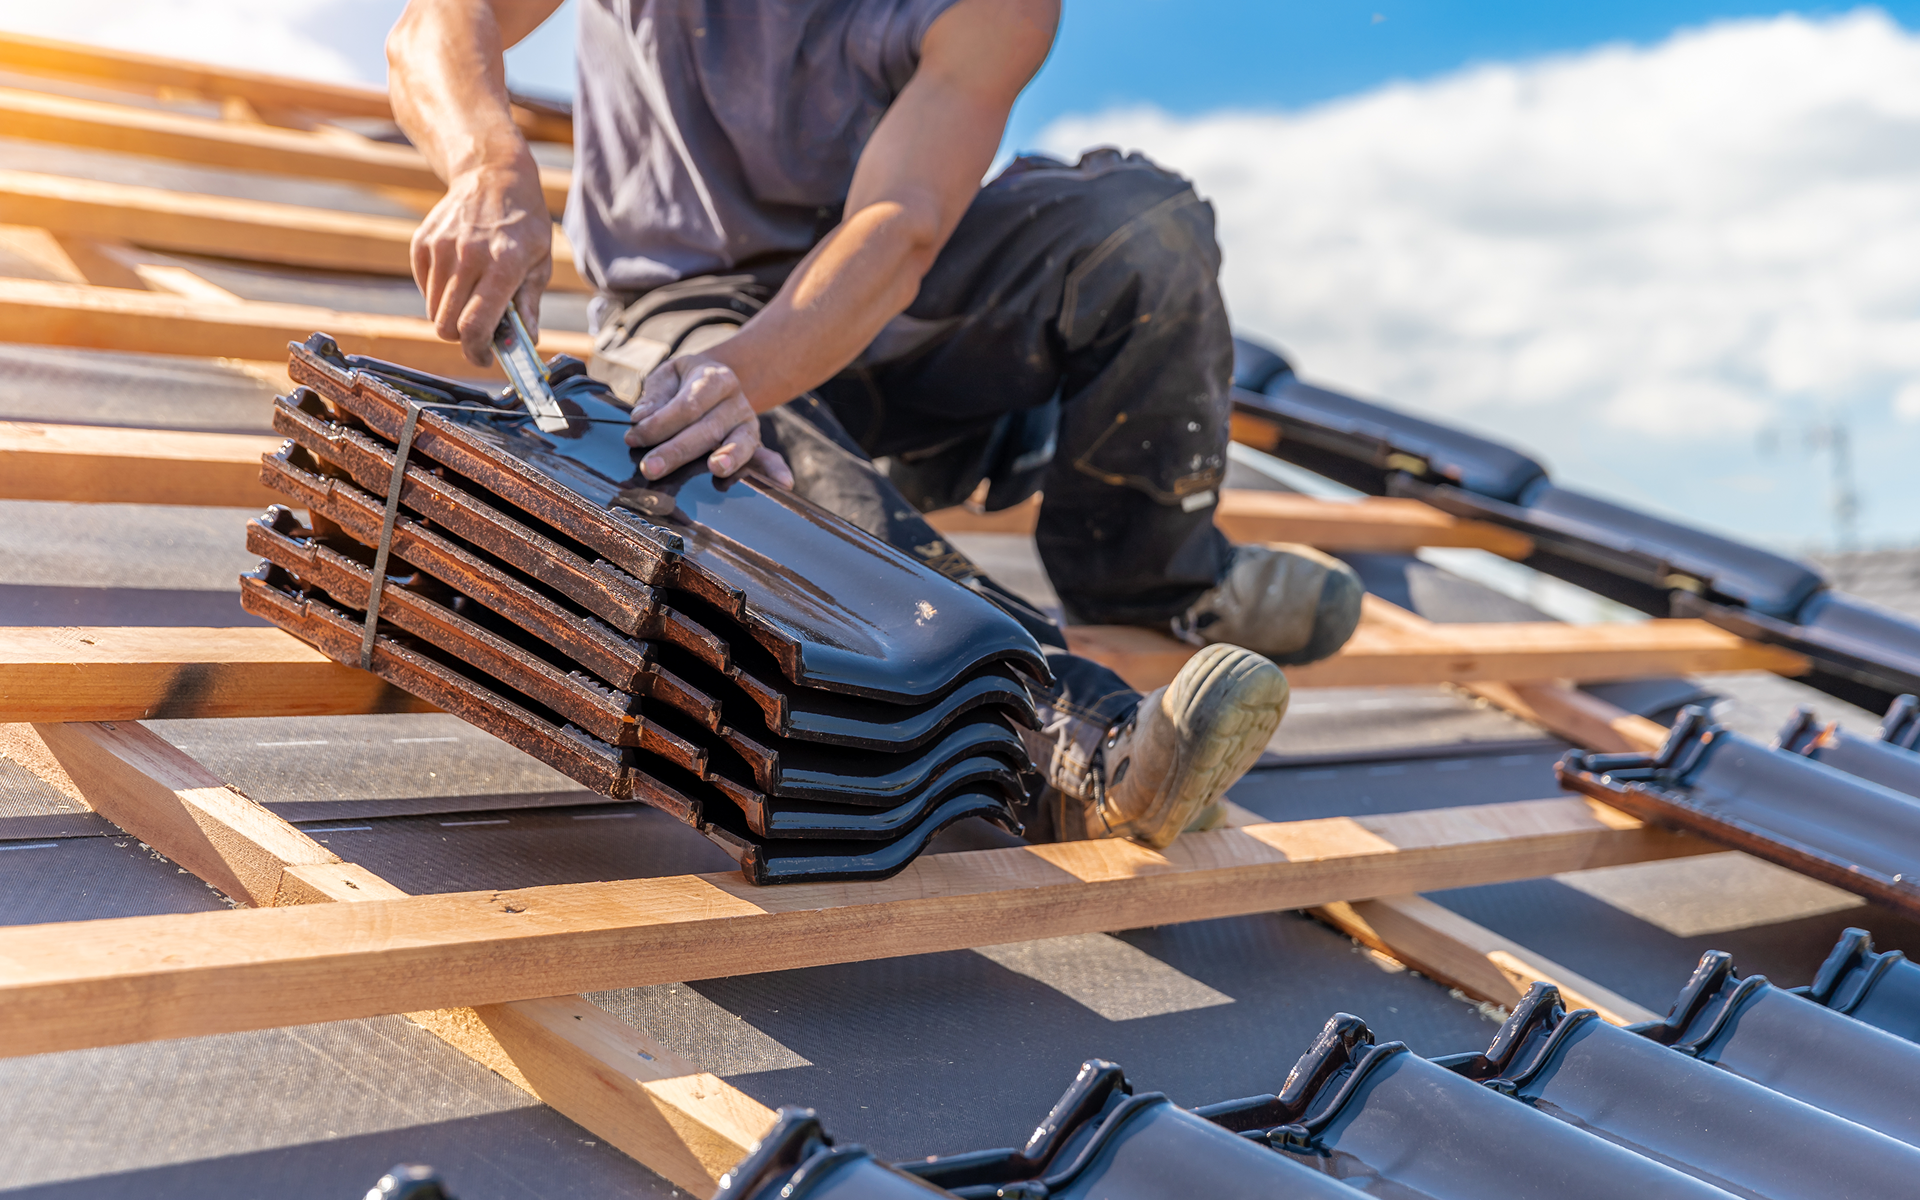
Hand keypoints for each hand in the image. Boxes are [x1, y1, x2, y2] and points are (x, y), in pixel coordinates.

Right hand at [411, 155, 552, 367]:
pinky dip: (439, 294)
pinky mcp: (423, 242)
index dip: (477, 351)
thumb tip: (526, 345)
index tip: (484, 358)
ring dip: (451, 316)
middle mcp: (468, 256)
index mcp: (503, 265)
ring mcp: (441, 247)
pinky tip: (460, 277)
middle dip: (462, 339)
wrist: (493, 176)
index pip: (476, 325)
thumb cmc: (523, 224)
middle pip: (447, 325)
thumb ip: (529, 306)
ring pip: (434, 310)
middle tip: (479, 334)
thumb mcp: (539, 263)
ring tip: (473, 299)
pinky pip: (424, 288)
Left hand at [625, 355, 793, 486]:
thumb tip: (641, 417)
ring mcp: (749, 425)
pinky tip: (784, 484)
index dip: (659, 423)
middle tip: (650, 468)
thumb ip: (655, 395)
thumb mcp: (669, 376)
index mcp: (716, 378)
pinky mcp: (754, 445)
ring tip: (716, 468)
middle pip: (707, 428)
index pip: (686, 404)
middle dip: (676, 451)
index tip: (633, 436)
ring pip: (740, 443)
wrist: (719, 380)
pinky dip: (776, 471)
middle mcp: (737, 402)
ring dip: (729, 458)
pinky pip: (768, 458)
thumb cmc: (686, 382)